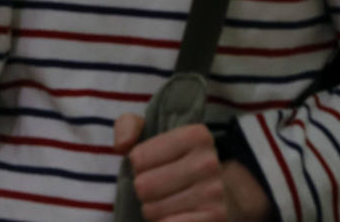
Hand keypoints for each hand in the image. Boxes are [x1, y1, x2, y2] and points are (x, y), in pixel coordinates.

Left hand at [115, 114, 273, 221]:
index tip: (154, 166)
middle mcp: (208, 162)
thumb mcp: (153, 135)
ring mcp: (213, 192)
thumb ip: (129, 126)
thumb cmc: (174, 163)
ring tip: (169, 202)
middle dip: (145, 191)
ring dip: (154, 210)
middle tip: (160, 188)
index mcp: (196, 136)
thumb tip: (122, 145)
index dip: (139, 167)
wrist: (216, 192)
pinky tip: (176, 216)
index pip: (139, 158)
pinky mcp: (214, 218)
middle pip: (143, 185)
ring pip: (152, 210)